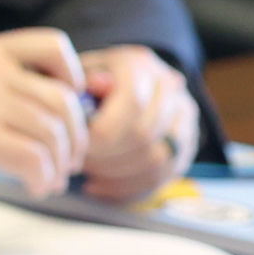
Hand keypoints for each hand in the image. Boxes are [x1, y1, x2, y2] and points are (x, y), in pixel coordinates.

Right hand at [0, 28, 88, 208]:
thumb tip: (39, 112)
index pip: (54, 46)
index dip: (73, 79)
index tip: (66, 111)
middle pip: (62, 98)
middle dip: (75, 136)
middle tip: (67, 160)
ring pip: (53, 131)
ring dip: (59, 163)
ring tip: (47, 179)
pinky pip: (35, 157)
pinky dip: (43, 177)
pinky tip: (34, 187)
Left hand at [78, 45, 197, 201]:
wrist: (103, 88)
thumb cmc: (78, 85)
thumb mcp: (70, 77)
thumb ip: (77, 83)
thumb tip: (94, 86)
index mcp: (139, 64)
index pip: (135, 104)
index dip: (104, 132)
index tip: (77, 146)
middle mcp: (169, 87)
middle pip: (145, 135)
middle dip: (106, 156)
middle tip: (77, 163)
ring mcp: (182, 117)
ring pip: (157, 160)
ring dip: (116, 174)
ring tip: (87, 172)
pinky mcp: (184, 146)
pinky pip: (160, 178)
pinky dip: (125, 189)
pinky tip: (96, 187)